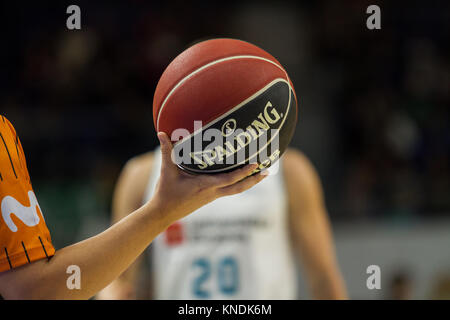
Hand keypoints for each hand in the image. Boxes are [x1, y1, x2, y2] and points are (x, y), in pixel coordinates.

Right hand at [150, 132, 265, 225]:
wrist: (163, 213)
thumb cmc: (165, 192)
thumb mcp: (166, 170)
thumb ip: (166, 151)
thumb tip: (161, 132)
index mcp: (204, 185)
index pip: (229, 179)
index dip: (243, 172)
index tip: (255, 164)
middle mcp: (212, 192)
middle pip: (239, 188)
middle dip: (254, 180)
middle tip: (267, 171)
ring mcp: (212, 196)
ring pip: (236, 190)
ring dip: (250, 182)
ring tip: (262, 174)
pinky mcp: (210, 198)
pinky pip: (230, 190)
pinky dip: (239, 184)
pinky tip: (244, 178)